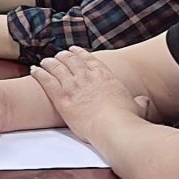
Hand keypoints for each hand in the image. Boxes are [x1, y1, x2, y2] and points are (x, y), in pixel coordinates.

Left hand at [30, 46, 149, 134]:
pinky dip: (39, 73)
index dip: (80, 54)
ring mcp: (73, 86)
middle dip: (63, 56)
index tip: (75, 51)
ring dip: (49, 62)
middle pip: (72, 61)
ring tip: (45, 61)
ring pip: (57, 67)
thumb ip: (139, 102)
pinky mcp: (62, 97)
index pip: (90, 60)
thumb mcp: (137, 107)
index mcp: (105, 77)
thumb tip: (143, 101)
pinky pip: (46, 80)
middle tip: (58, 55)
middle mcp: (88, 77)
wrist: (115, 128)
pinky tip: (34, 70)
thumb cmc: (127, 121)